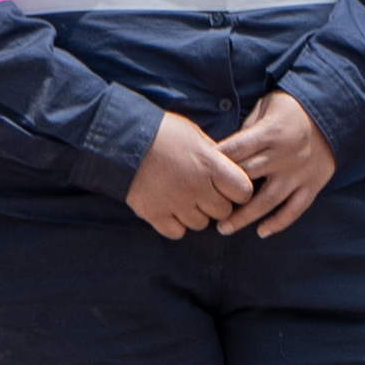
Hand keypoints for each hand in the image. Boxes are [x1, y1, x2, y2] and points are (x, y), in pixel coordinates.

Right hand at [124, 113, 255, 240]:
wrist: (121, 140)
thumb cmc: (161, 131)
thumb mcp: (194, 134)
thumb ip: (214, 154)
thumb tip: (228, 166)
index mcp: (209, 164)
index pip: (243, 191)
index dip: (239, 190)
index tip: (230, 186)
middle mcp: (196, 187)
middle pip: (223, 211)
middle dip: (217, 202)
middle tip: (205, 192)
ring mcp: (175, 203)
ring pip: (201, 224)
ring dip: (196, 214)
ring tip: (185, 199)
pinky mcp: (155, 214)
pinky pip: (177, 232)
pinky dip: (176, 225)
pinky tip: (171, 209)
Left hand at [213, 92, 338, 238]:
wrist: (334, 112)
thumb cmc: (291, 108)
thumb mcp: (266, 107)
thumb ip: (247, 130)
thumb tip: (224, 153)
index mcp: (270, 133)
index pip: (235, 150)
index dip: (215, 163)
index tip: (196, 174)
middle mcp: (284, 156)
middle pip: (247, 178)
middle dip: (223, 192)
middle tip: (202, 205)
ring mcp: (299, 173)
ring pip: (268, 200)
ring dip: (245, 217)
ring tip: (224, 228)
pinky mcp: (313, 184)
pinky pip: (295, 209)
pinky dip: (279, 222)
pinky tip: (262, 232)